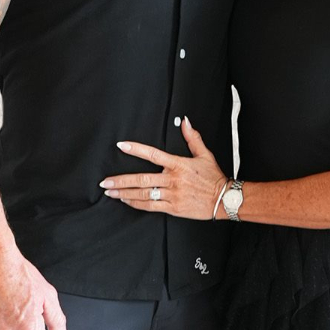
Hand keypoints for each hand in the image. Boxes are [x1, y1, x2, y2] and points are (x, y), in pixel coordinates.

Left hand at [99, 116, 226, 219]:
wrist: (224, 199)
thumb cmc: (213, 177)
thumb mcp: (204, 154)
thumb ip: (192, 138)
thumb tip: (186, 121)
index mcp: (178, 164)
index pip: (153, 154)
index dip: (136, 149)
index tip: (122, 146)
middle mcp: (173, 180)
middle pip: (142, 179)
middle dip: (121, 180)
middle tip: (105, 181)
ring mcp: (172, 195)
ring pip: (143, 194)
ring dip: (125, 193)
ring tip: (110, 192)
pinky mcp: (173, 208)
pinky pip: (151, 206)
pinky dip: (137, 204)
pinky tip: (126, 201)